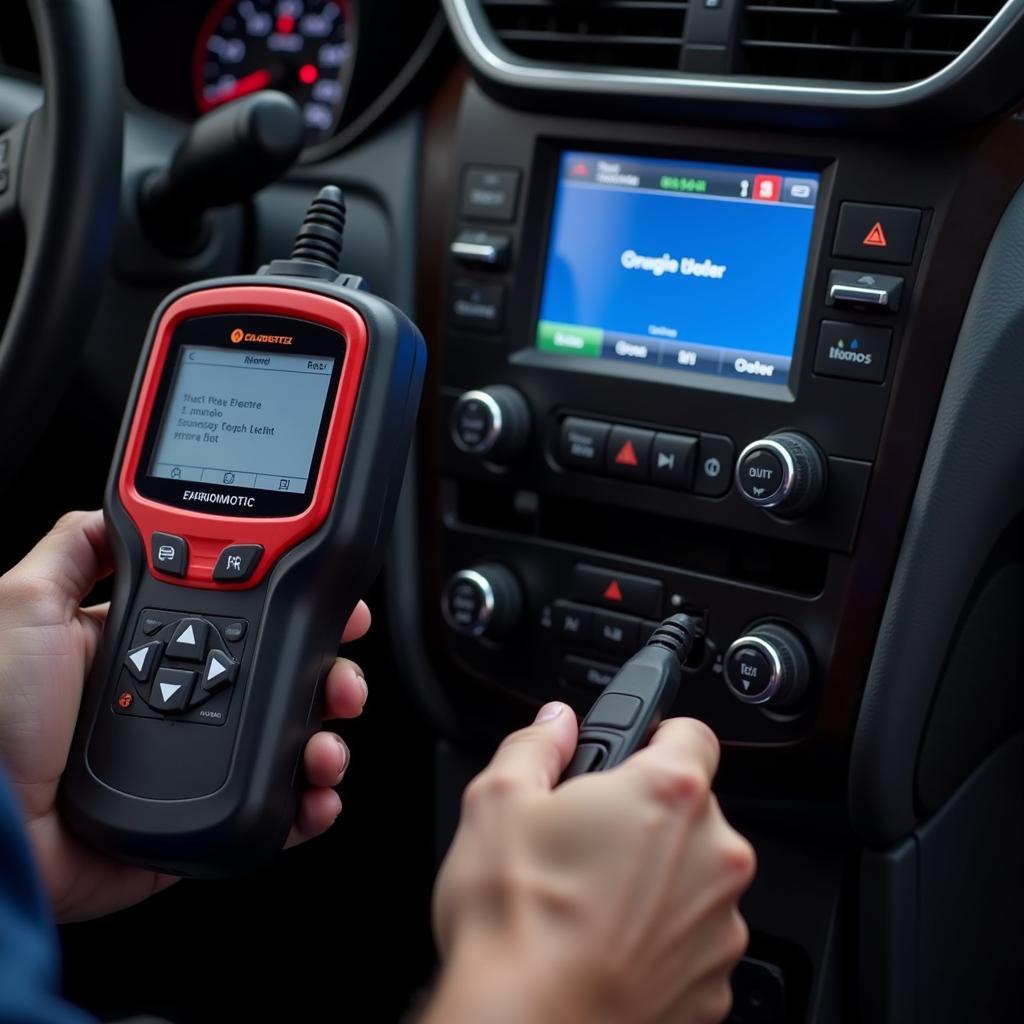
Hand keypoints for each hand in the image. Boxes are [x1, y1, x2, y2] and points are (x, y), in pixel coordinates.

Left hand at [0, 510, 370, 922]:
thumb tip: (119, 508)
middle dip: (328, 676)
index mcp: (146, 650)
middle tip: (342, 679)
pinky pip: (268, 811)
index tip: (333, 609)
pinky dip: (307, 804)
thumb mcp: (23, 606)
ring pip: (284, 744)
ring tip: (325, 743)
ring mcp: (189, 764)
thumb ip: (76, 550)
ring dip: (325, 738)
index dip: (296, 611)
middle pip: (279, 682)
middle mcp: (175, 702)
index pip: (243, 619)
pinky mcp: (194, 822)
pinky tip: (315, 792)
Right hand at [426, 703, 754, 1023]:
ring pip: (693, 877)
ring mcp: (719, 926)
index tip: (633, 751)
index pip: (692, 733)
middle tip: (588, 836)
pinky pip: (692, 939)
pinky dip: (660, 936)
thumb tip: (557, 723)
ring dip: (657, 878)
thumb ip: (537, 744)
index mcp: (668, 794)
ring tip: (590, 898)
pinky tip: (607, 942)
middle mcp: (713, 855)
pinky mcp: (712, 985)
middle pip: (691, 811)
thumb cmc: (515, 918)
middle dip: (646, 815)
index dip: (658, 735)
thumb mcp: (498, 800)